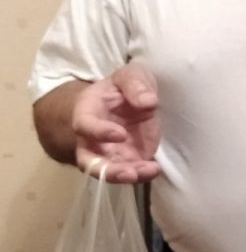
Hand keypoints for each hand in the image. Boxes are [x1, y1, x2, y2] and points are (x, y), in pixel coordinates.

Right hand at [72, 64, 160, 182]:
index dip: (99, 132)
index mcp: (86, 112)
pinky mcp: (126, 161)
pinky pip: (130, 173)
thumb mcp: (130, 75)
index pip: (85, 126)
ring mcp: (108, 154)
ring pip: (109, 173)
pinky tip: (155, 169)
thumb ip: (136, 85)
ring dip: (128, 176)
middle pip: (89, 162)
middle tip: (130, 173)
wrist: (126, 100)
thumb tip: (148, 101)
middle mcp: (91, 139)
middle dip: (108, 171)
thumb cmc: (122, 87)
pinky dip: (142, 175)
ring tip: (150, 170)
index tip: (120, 134)